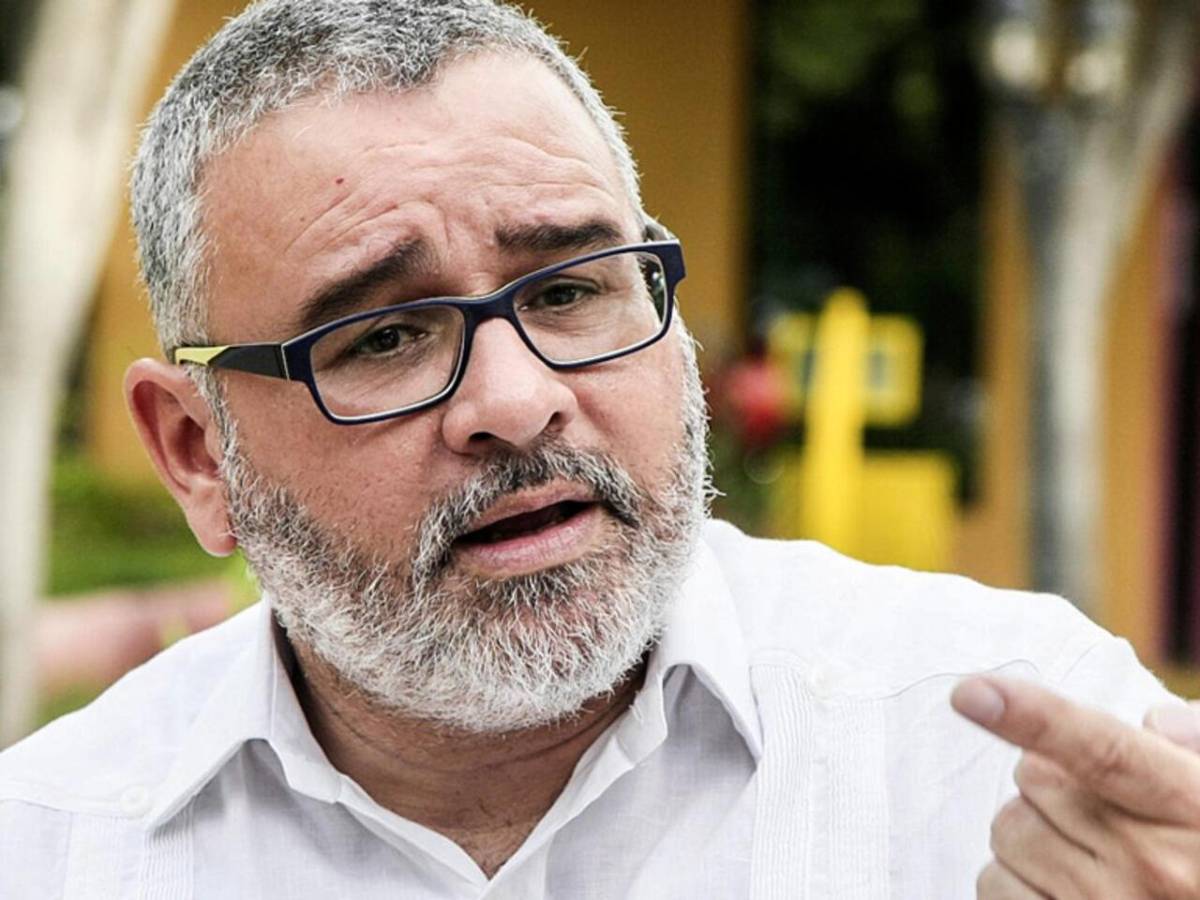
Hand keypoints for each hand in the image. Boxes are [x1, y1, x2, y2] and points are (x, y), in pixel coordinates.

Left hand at [952, 675, 1199, 897]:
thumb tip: (1156, 722)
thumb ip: (1188, 746)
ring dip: (1028, 835)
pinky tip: (1060, 890)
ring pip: (1007, 831)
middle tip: (1096, 813)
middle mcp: (1153, 863)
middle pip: (1035, 777)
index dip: (1034, 717)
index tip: (973, 694)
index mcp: (1191, 806)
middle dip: (1050, 783)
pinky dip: (1013, 881)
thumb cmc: (1198, 852)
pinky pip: (994, 886)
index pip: (1104, 752)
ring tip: (1085, 860)